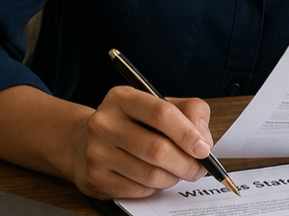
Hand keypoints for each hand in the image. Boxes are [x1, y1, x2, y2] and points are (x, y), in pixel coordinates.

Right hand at [67, 86, 214, 198]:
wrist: (85, 143)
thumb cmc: (132, 124)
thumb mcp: (159, 105)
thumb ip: (189, 111)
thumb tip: (202, 138)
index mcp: (122, 98)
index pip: (161, 113)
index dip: (187, 133)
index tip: (203, 148)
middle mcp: (105, 123)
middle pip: (157, 149)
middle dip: (186, 163)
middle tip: (198, 168)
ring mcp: (97, 152)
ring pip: (151, 175)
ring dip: (173, 177)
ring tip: (176, 172)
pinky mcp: (96, 179)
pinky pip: (139, 190)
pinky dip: (155, 188)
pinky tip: (153, 178)